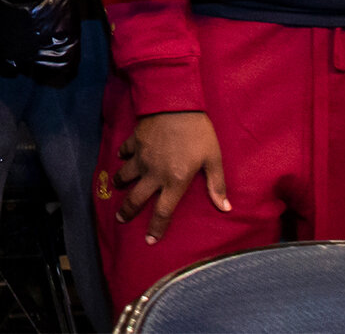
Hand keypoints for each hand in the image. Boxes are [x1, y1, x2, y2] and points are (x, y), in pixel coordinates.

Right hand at [115, 110, 230, 241]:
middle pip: (136, 199)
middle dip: (127, 212)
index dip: (156, 228)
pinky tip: (122, 157)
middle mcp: (154, 173)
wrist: (175, 103)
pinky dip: (122, 157)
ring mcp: (141, 157)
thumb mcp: (213, 158)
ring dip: (121, 184)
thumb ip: (217, 185)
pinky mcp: (134, 142)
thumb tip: (226, 208)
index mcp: (174, 181)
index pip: (163, 212)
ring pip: (125, 176)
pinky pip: (124, 152)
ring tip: (119, 187)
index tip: (150, 241)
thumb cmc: (198, 132)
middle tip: (121, 219)